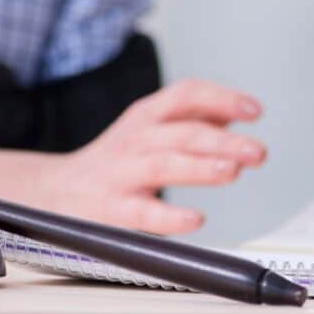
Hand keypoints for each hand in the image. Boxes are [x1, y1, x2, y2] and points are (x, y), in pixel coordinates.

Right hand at [40, 79, 266, 233]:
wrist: (54, 193)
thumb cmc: (116, 161)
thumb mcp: (150, 129)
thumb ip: (193, 119)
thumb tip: (239, 114)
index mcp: (146, 116)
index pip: (186, 94)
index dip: (222, 99)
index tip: (254, 111)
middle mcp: (135, 139)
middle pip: (183, 132)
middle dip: (224, 141)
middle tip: (258, 152)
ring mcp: (122, 174)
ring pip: (163, 165)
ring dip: (201, 168)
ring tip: (233, 172)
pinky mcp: (111, 210)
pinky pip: (142, 214)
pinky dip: (169, 218)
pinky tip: (196, 219)